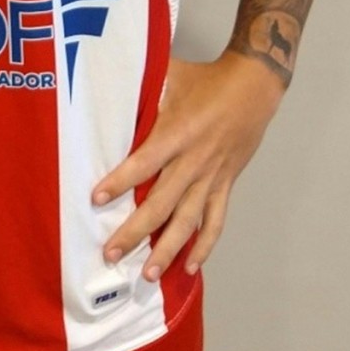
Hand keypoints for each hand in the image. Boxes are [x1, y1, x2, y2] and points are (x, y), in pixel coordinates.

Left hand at [92, 51, 283, 280]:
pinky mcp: (225, 184)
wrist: (253, 88)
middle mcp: (193, 161)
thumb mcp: (170, 75)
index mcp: (177, 133)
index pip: (143, 164)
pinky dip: (205, 245)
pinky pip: (216, 220)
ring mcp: (211, 177)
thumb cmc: (206, 80)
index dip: (120, 182)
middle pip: (161, 203)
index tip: (96, 199)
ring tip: (148, 274)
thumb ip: (142, 86)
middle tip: (111, 253)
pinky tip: (191, 265)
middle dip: (135, 231)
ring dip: (167, 249)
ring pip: (188, 221)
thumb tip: (108, 82)